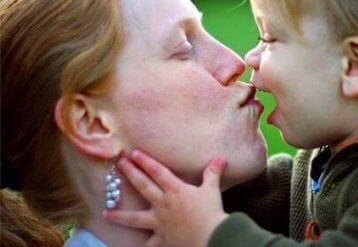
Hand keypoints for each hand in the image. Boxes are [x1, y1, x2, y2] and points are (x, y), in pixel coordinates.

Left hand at [103, 150, 228, 246]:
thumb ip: (213, 173)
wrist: (211, 236)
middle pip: (143, 187)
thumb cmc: (211, 211)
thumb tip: (220, 158)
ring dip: (119, 215)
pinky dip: (141, 246)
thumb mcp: (212, 189)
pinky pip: (148, 244)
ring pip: (135, 218)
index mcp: (175, 190)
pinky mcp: (161, 239)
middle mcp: (163, 204)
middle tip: (119, 165)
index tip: (133, 153)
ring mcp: (159, 223)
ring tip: (105, 213)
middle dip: (130, 174)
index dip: (145, 161)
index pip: (157, 171)